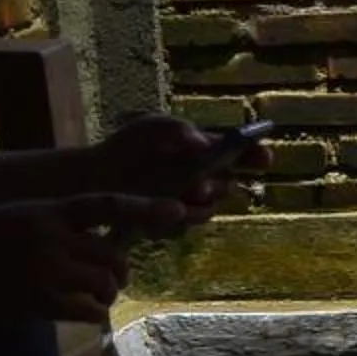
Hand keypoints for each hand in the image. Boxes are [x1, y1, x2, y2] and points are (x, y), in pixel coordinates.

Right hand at [0, 194, 183, 322]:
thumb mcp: (19, 215)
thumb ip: (58, 221)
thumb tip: (101, 238)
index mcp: (47, 211)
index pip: (107, 204)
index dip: (146, 207)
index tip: (178, 210)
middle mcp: (49, 239)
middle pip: (113, 254)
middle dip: (119, 268)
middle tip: (113, 275)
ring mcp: (45, 273)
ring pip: (105, 282)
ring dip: (107, 290)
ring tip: (96, 292)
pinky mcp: (38, 304)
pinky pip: (90, 309)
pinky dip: (94, 310)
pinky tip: (83, 309)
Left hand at [84, 115, 263, 227]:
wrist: (92, 176)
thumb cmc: (126, 146)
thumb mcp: (151, 127)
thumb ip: (179, 130)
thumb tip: (202, 144)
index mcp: (208, 151)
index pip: (245, 155)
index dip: (257, 157)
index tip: (264, 159)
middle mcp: (204, 179)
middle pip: (228, 187)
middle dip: (218, 187)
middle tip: (201, 185)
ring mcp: (187, 203)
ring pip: (206, 211)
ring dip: (195, 208)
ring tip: (175, 202)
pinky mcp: (168, 223)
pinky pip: (179, 228)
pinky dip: (168, 222)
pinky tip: (150, 215)